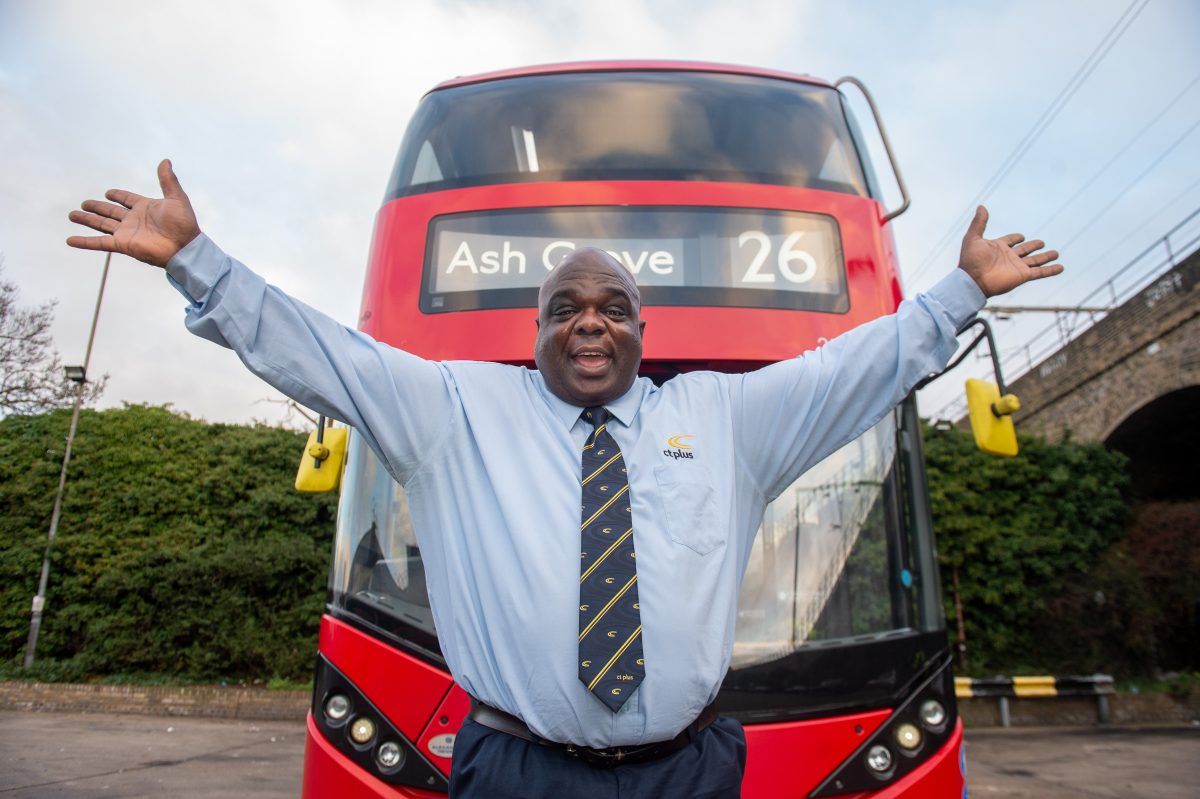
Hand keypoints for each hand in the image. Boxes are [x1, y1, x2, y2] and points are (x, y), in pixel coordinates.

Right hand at [67, 159, 200, 267]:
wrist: (185, 246)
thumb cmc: (184, 224)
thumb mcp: (176, 198)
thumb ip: (167, 180)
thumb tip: (165, 160)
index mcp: (145, 208)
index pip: (127, 199)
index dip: (118, 196)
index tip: (108, 193)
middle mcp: (134, 220)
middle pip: (110, 212)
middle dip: (97, 207)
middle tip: (84, 204)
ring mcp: (126, 232)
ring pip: (101, 224)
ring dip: (86, 220)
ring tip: (72, 215)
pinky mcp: (122, 244)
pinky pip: (99, 243)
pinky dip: (84, 242)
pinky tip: (70, 240)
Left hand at [957, 205, 1062, 296]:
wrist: (973, 280)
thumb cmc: (971, 260)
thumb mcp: (973, 237)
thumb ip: (979, 222)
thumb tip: (981, 206)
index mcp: (997, 247)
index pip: (1009, 241)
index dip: (1015, 238)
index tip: (1021, 236)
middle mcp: (1008, 257)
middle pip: (1025, 250)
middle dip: (1033, 246)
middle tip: (1041, 243)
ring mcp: (1016, 266)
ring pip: (1035, 260)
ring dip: (1045, 257)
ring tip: (1056, 253)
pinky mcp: (1023, 275)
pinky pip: (1040, 272)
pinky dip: (1051, 270)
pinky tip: (1061, 267)